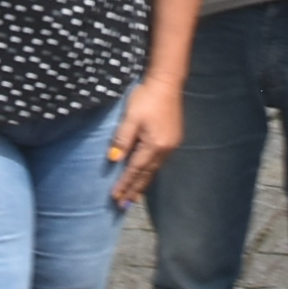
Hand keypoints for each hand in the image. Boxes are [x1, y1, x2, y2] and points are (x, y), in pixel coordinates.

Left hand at [108, 78, 184, 205]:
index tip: (115, 197)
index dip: (124, 184)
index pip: (135, 170)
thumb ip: (122, 139)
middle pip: (146, 175)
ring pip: (154, 170)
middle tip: (123, 205)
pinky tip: (146, 175)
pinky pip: (159, 162)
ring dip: (143, 183)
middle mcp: (165, 149)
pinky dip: (150, 171)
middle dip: (134, 190)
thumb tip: (114, 159)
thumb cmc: (146, 97)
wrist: (167, 83)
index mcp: (153, 145)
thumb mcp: (130, 117)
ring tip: (133, 196)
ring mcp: (171, 145)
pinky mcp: (173, 139)